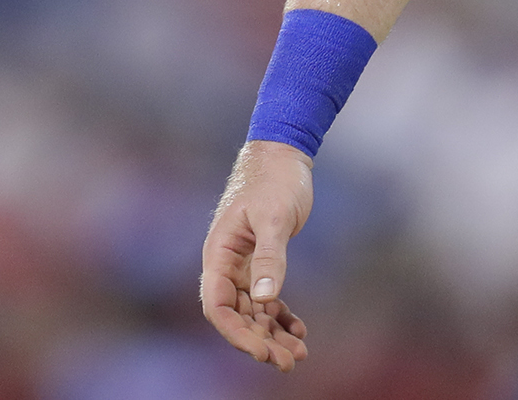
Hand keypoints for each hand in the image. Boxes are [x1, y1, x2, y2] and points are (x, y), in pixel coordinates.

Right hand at [199, 141, 313, 371]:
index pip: (217, 305)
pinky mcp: (261, 262)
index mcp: (219, 253)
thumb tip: (266, 298)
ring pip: (253, 311)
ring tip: (300, 353)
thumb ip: (269, 257)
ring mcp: (243, 265)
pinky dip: (281, 317)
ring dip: (272, 334)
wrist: (283, 155)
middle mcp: (227, 264)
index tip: (263, 351)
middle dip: (260, 341)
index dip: (236, 333)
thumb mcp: (274, 217)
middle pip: (237, 315)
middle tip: (290, 361)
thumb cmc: (274, 180)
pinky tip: (300, 330)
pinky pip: (267, 299)